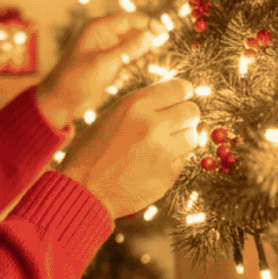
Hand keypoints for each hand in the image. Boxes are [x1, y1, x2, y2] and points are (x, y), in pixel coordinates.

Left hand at [34, 11, 158, 130]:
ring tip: (159, 55)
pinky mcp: (110, 65)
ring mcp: (107, 51)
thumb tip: (152, 35)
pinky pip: (129, 57)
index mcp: (98, 28)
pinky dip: (138, 60)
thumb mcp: (103, 63)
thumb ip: (129, 49)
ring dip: (145, 49)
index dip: (148, 24)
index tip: (164, 33)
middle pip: (134, 30)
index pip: (129, 19)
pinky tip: (145, 65)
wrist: (60, 103)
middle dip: (149, 37)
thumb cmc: (75, 80)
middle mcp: (103, 36)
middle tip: (165, 46)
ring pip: (133, 44)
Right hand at [58, 78, 200, 219]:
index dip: (180, 94)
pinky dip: (172, 160)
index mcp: (135, 105)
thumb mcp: (111, 117)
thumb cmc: (91, 153)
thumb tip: (173, 102)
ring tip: (161, 146)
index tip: (177, 101)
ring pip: (193, 136)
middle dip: (184, 117)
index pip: (180, 88)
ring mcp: (164, 151)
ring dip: (181, 139)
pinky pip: (183, 159)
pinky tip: (151, 164)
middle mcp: (153, 124)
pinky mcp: (169, 174)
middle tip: (171, 125)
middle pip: (192, 111)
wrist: (84, 190)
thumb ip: (142, 107)